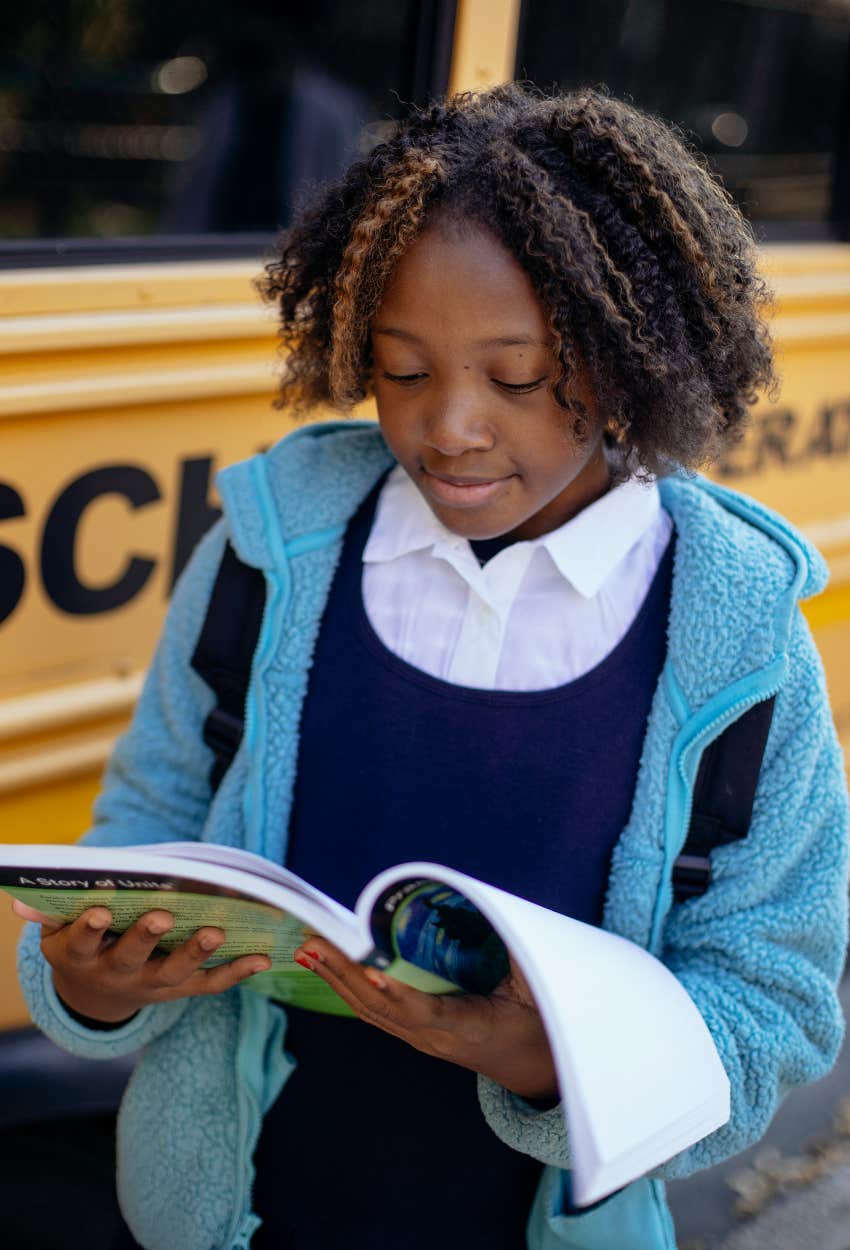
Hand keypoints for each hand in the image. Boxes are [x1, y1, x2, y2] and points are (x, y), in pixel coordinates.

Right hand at [11, 898, 270, 1023]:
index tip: (100, 908)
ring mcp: (151, 985)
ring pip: (174, 973)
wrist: (97, 993)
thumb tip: (21, 901)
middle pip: (131, 959)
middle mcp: (116, 974)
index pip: (82, 942)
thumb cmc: (81, 941)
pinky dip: (236, 973)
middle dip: (145, 937)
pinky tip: (261, 958)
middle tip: (160, 916)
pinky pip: (210, 985)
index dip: (89, 928)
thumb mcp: (56, 931)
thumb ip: (48, 913)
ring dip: (195, 953)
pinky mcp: (180, 990)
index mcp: (81, 956)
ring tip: (216, 931)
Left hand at [292, 937, 557, 1101]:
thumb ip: (516, 954)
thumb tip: (495, 909)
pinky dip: (349, 986)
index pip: (425, 1012)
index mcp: (469, 1027)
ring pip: (370, 1010)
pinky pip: (376, 1011)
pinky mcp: (416, 1033)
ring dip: (336, 979)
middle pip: (381, 1007)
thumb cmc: (537, 1023)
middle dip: (344, 974)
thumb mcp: (536, 988)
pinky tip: (330, 967)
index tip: (371, 971)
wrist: (534, 1067)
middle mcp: (435, 1037)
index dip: (397, 993)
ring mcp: (422, 1039)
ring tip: (307, 950)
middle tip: (312, 943)